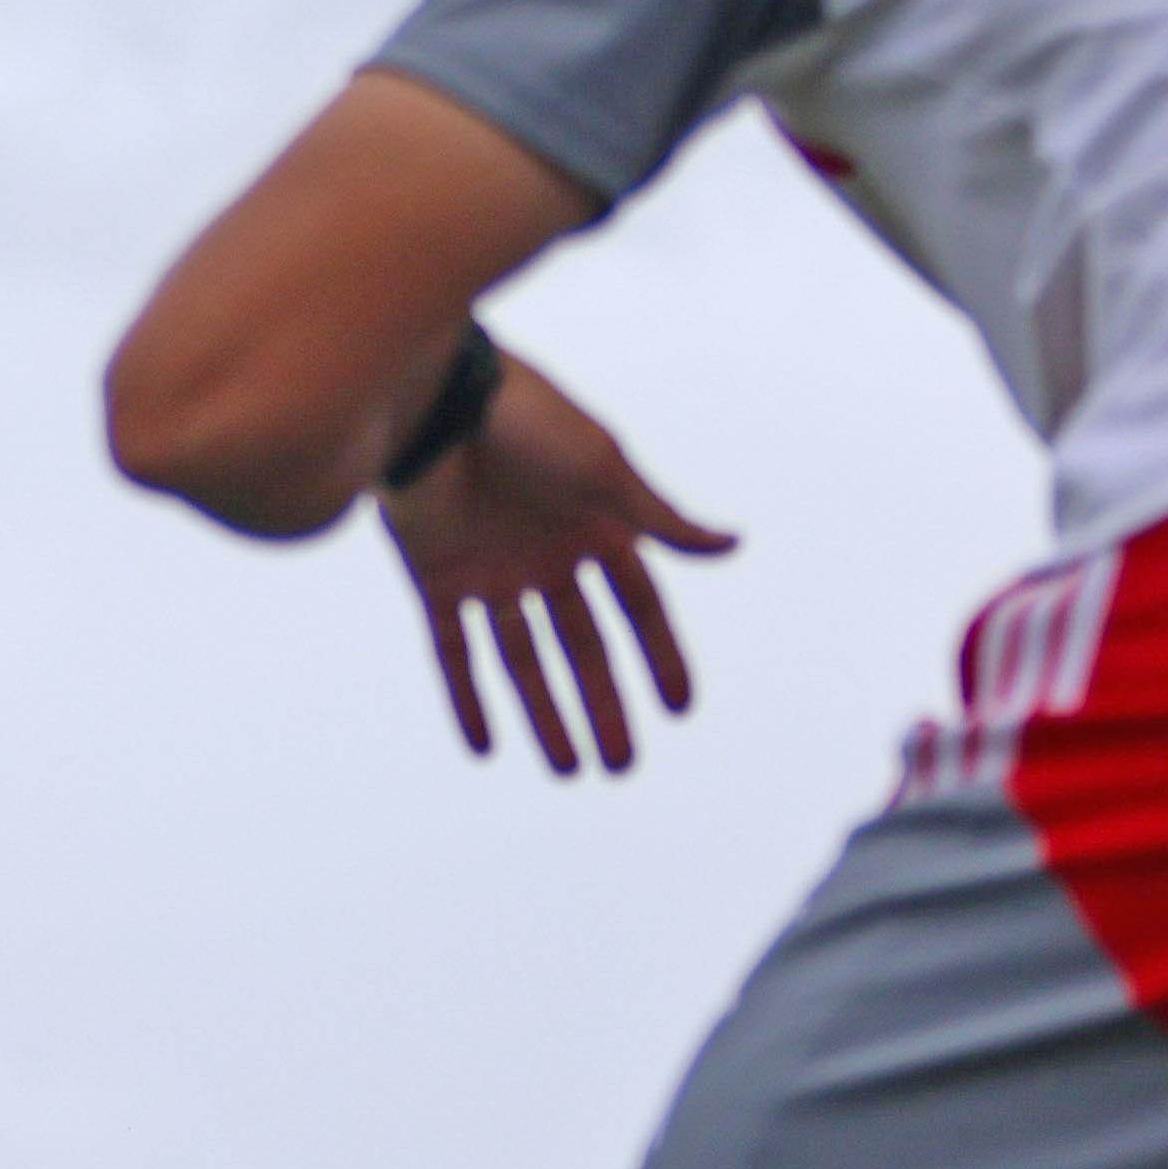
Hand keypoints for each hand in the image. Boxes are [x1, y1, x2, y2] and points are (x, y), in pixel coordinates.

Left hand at [384, 360, 733, 777]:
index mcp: (595, 527)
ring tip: (569, 770)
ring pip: (524, 660)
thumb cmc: (527, 419)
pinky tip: (484, 747)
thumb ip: (659, 520)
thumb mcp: (604, 469)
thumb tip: (732, 547)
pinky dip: (466, 697)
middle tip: (621, 765)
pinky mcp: (438, 578)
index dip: (660, 657)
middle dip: (603, 704)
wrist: (434, 398)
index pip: (639, 607)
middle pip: (583, 646)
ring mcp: (492, 569)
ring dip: (545, 714)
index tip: (679, 710)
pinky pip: (454, 651)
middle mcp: (547, 555)